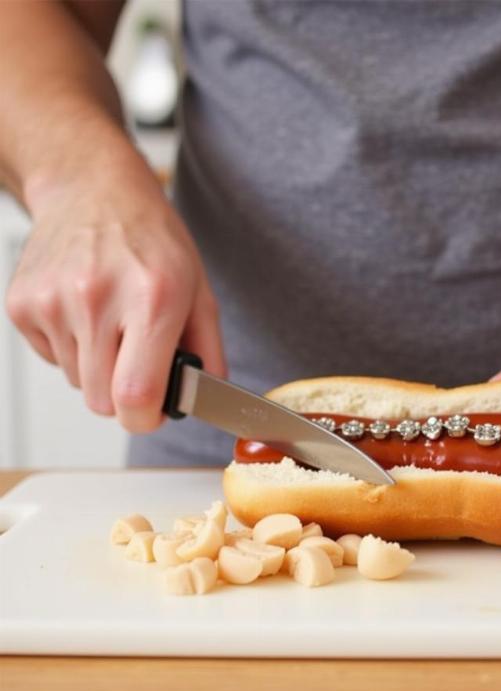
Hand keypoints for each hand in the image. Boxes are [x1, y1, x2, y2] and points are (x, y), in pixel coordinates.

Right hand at [5, 161, 225, 432]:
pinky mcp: (21, 303)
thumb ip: (208, 351)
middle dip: (124, 396)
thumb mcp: (199, 291)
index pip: (136, 394)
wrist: (93, 191)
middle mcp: (97, 298)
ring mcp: (52, 300)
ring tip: (112, 324)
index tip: (152, 413)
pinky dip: (72, 350)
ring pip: (77, 383)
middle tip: (138, 363)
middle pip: (102, 400)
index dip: (145, 418)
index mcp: (152, 298)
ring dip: (98, 369)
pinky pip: (53, 359)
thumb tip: (203, 401)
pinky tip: (85, 313)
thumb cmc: (153, 242)